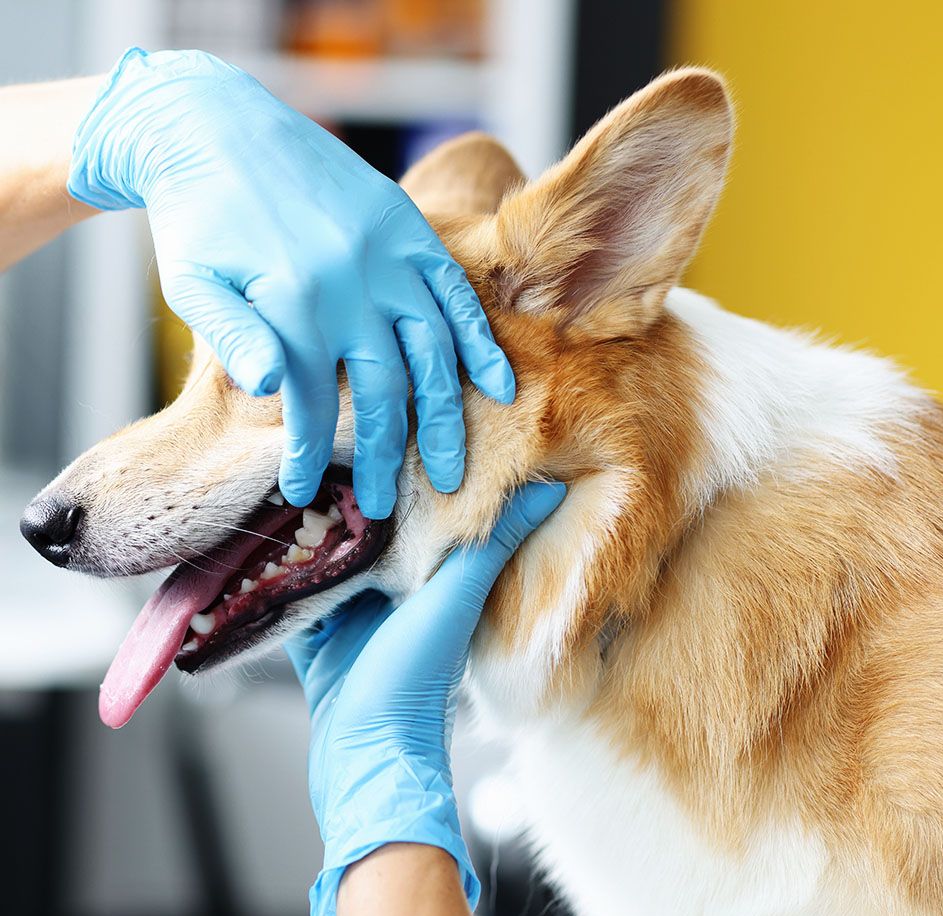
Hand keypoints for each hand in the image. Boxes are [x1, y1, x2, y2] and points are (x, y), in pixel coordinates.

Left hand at [67, 47, 513, 516]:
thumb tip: (273, 391)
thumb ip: (233, 336)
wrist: (216, 127)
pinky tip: (498, 389)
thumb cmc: (197, 219)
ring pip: (432, 354)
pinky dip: (481, 343)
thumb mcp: (192, 282)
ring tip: (449, 475)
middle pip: (382, 392)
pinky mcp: (410, 230)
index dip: (304, 454)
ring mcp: (388, 255)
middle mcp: (351, 282)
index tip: (300, 493)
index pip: (308, 402)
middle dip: (381, 458)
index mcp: (291, 300)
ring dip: (443, 420)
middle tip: (384, 507)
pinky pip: (458, 295)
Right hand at [286, 480, 565, 915]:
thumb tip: (552, 489)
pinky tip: (258, 536)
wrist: (363, 760)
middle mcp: (394, 592)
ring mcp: (350, 614)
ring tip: (285, 478)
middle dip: (347, 495)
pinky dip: (278, 570)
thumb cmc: (413, 682)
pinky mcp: (313, 637)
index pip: (420, 512)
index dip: (404, 474)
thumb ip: (493, 545)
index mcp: (432, 579)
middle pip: (367, 530)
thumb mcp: (454, 602)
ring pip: (325, 555)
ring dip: (308, 527)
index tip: (387, 429)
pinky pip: (291, 592)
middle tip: (320, 445)